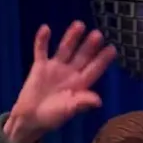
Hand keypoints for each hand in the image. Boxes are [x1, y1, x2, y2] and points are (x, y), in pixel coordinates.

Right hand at [4, 22, 116, 142]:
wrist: (30, 118)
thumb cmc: (51, 117)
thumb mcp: (68, 111)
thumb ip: (81, 103)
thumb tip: (98, 101)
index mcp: (79, 85)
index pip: (93, 70)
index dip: (102, 60)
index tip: (112, 49)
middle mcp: (69, 73)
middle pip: (82, 56)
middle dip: (89, 46)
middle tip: (98, 34)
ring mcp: (55, 68)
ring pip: (65, 49)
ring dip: (71, 37)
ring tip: (79, 24)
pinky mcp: (40, 66)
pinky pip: (41, 51)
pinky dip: (42, 40)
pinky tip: (46, 29)